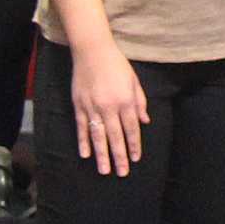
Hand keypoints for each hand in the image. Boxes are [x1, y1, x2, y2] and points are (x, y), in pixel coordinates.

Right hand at [69, 42, 148, 175]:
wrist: (92, 51)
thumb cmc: (116, 64)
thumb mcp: (134, 81)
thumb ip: (139, 102)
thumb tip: (145, 122)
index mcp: (125, 101)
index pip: (131, 128)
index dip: (134, 145)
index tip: (135, 159)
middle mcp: (110, 107)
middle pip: (116, 137)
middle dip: (120, 156)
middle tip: (122, 173)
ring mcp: (93, 107)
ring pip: (98, 136)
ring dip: (102, 155)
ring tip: (104, 170)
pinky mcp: (79, 105)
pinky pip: (82, 127)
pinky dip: (83, 141)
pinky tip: (85, 154)